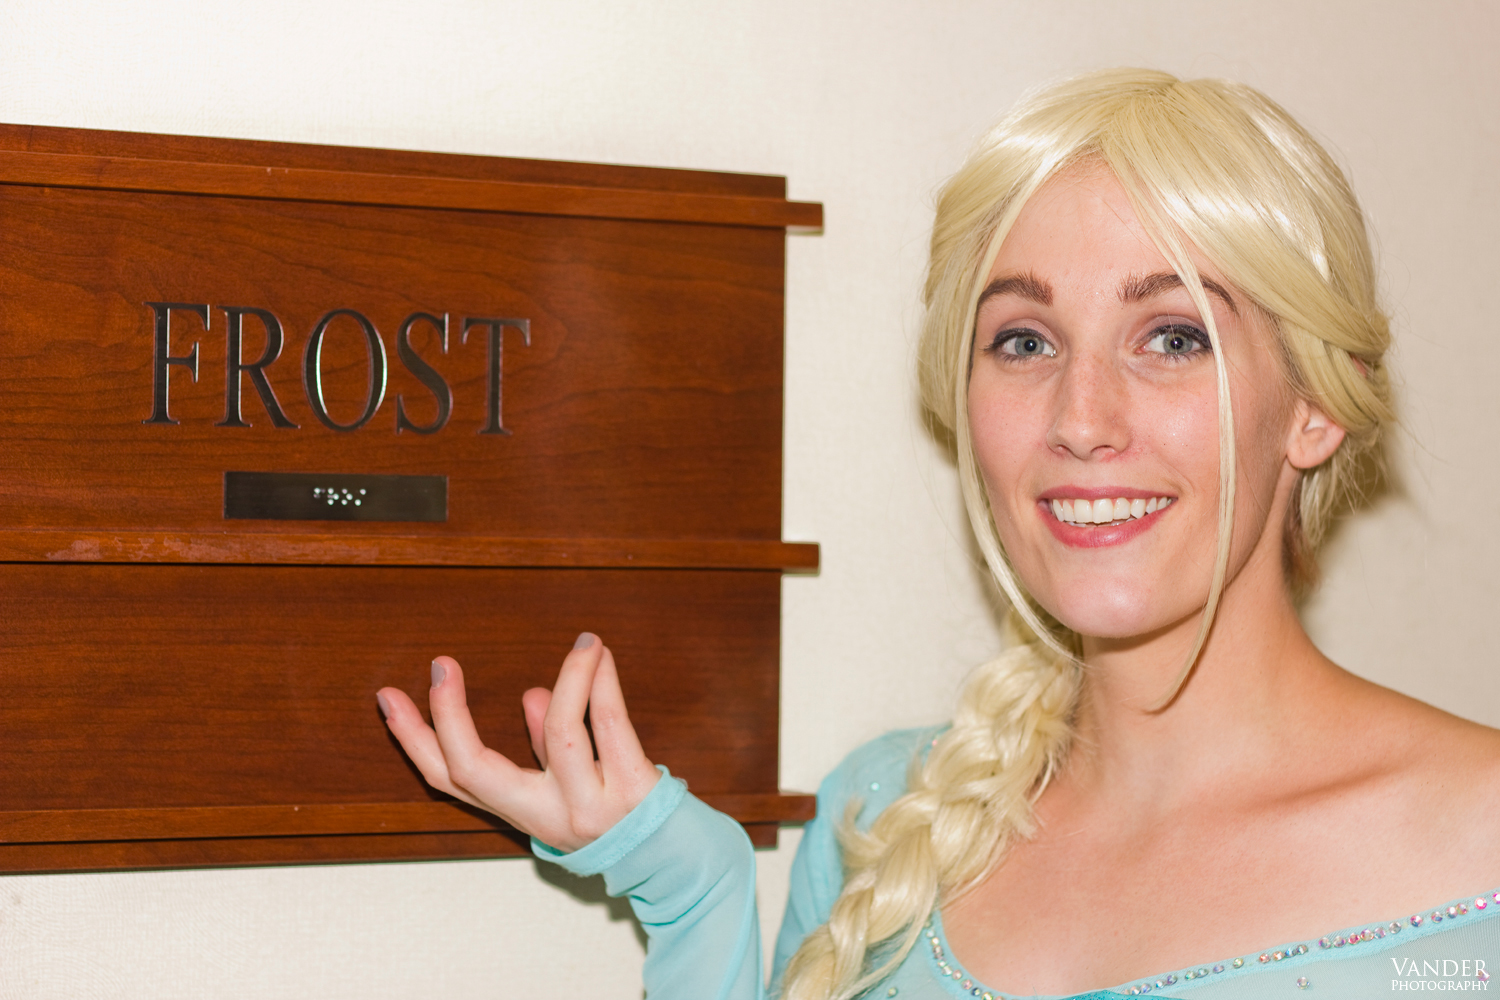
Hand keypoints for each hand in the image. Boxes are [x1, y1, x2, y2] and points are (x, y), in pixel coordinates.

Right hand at [376, 633, 659, 851]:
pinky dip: (604, 685)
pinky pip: (613, 727)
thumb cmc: (614, 813)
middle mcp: (548, 815)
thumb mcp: (566, 787)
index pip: (451, 780)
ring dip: (568, 680)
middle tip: (440, 666)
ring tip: (580, 643)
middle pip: (476, 771)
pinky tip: (600, 657)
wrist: (670, 859)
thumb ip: (545, 744)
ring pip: (562, 736)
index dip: (414, 740)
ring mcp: (590, 805)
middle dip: (449, 717)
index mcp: (522, 810)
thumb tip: (532, 695)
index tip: (390, 697)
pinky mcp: (634, 790)